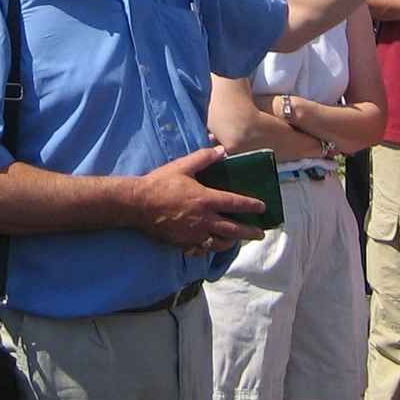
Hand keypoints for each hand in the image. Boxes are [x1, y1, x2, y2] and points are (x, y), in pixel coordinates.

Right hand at [135, 147, 265, 253]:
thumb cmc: (160, 183)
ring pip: (219, 242)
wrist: (137, 204)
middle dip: (249, 232)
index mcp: (206, 199)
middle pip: (233, 229)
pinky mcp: (183, 243)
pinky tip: (211, 245)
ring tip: (238, 240)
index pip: (235, 203)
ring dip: (231, 241)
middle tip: (260, 234)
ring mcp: (193, 234)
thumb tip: (222, 150)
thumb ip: (204, 158)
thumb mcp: (182, 166)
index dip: (251, 205)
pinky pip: (201, 249)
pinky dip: (210, 248)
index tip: (262, 208)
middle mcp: (204, 220)